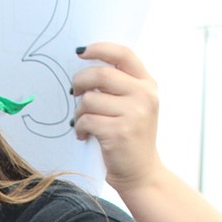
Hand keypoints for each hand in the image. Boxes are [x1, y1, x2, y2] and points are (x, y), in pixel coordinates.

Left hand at [72, 43, 162, 191]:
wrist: (141, 173)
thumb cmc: (131, 139)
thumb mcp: (134, 107)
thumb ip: (119, 87)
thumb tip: (85, 68)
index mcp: (147, 84)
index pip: (123, 54)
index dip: (100, 48)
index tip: (81, 52)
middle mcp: (144, 95)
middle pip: (101, 74)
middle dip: (80, 81)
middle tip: (74, 92)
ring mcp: (133, 114)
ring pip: (90, 99)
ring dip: (79, 110)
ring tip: (81, 121)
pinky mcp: (119, 132)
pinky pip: (87, 120)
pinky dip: (79, 127)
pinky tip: (83, 134)